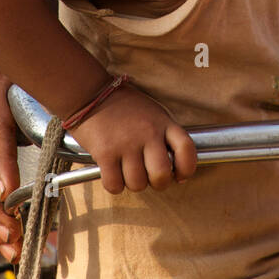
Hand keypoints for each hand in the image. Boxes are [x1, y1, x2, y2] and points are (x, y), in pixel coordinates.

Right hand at [70, 84, 197, 194]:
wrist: (92, 94)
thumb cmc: (124, 107)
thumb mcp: (153, 113)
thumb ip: (165, 135)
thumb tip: (175, 168)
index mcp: (163, 122)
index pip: (186, 149)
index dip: (187, 168)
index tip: (180, 175)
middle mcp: (148, 133)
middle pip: (162, 174)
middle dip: (158, 183)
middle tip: (150, 177)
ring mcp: (126, 143)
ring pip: (138, 184)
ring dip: (133, 183)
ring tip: (127, 170)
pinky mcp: (105, 153)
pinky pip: (115, 184)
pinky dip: (114, 184)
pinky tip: (112, 172)